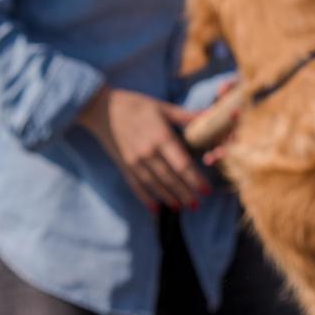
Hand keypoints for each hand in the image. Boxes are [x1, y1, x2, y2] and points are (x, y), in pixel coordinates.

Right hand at [77, 87, 209, 210]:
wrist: (103, 108)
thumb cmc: (136, 105)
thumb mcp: (162, 107)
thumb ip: (185, 116)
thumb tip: (210, 115)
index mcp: (161, 137)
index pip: (182, 164)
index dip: (195, 179)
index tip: (206, 191)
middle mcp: (149, 152)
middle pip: (170, 178)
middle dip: (185, 193)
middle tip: (197, 205)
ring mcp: (135, 161)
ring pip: (155, 185)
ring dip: (168, 198)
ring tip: (181, 207)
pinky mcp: (124, 165)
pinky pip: (136, 185)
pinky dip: (145, 198)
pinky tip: (155, 209)